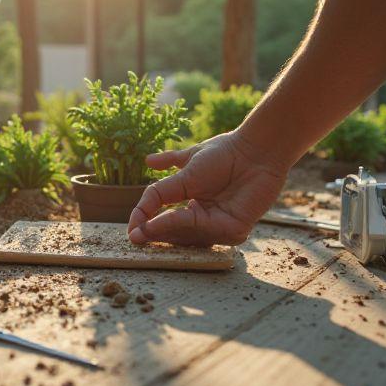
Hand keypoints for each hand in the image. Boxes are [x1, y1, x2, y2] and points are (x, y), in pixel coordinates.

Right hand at [127, 131, 288, 245]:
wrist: (255, 149)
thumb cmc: (224, 153)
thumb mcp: (186, 165)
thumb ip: (170, 171)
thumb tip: (147, 161)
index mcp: (193, 206)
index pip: (167, 220)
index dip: (148, 224)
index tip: (131, 231)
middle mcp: (206, 220)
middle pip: (175, 233)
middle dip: (154, 234)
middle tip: (135, 236)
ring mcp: (220, 226)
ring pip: (187, 235)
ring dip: (165, 230)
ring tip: (146, 228)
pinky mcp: (236, 230)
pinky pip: (206, 232)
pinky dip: (186, 226)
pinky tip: (169, 220)